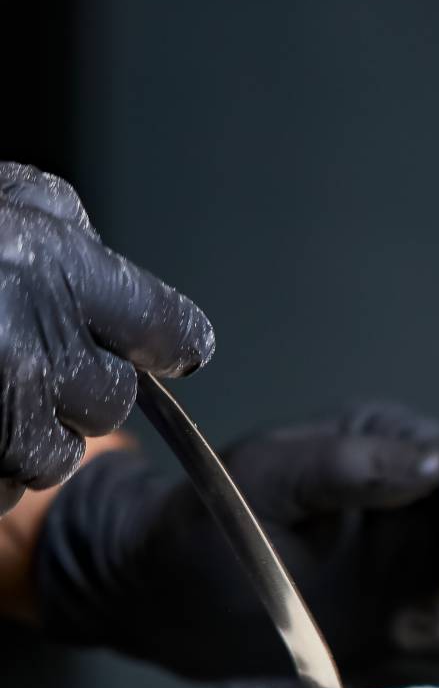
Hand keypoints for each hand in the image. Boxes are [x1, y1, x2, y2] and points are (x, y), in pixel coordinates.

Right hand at [0, 163, 212, 513]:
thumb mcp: (3, 196)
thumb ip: (66, 233)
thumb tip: (122, 290)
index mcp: (53, 267)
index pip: (167, 327)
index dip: (168, 340)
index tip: (172, 350)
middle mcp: (30, 344)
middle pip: (112, 401)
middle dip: (80, 386)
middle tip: (25, 356)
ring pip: (56, 456)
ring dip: (28, 433)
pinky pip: (2, 491)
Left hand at [32, 403, 438, 679]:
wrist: (175, 604)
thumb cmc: (205, 533)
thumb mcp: (261, 486)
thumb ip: (342, 466)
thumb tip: (434, 465)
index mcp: (385, 440)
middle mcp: (420, 486)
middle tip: (438, 626)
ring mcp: (428, 545)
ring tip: (410, 636)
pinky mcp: (427, 598)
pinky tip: (414, 647)